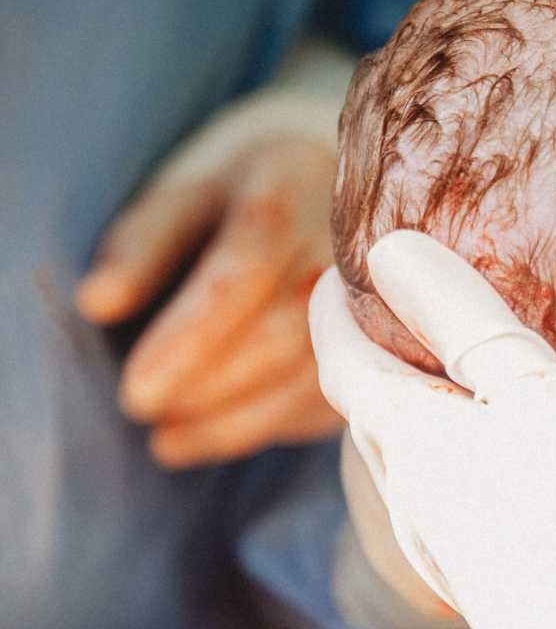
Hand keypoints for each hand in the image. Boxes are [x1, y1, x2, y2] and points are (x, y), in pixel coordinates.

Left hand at [77, 93, 344, 466]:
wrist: (337, 200)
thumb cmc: (245, 202)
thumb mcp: (187, 200)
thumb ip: (142, 245)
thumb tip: (97, 303)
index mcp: (290, 191)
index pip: (246, 271)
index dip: (191, 335)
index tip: (136, 390)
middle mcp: (349, 247)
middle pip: (282, 334)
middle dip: (206, 385)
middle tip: (142, 409)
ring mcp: (380, 300)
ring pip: (310, 380)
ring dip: (233, 421)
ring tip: (167, 438)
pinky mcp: (385, 348)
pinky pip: (329, 401)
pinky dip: (267, 427)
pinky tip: (216, 432)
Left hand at [307, 231, 555, 628]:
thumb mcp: (533, 390)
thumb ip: (464, 319)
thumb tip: (390, 250)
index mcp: (409, 437)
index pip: (341, 358)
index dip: (334, 305)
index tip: (344, 263)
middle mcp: (407, 495)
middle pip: (367, 410)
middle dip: (374, 352)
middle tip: (406, 305)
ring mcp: (439, 547)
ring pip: (405, 457)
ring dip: (414, 406)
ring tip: (455, 371)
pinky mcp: (479, 579)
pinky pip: (441, 494)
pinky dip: (450, 452)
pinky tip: (498, 456)